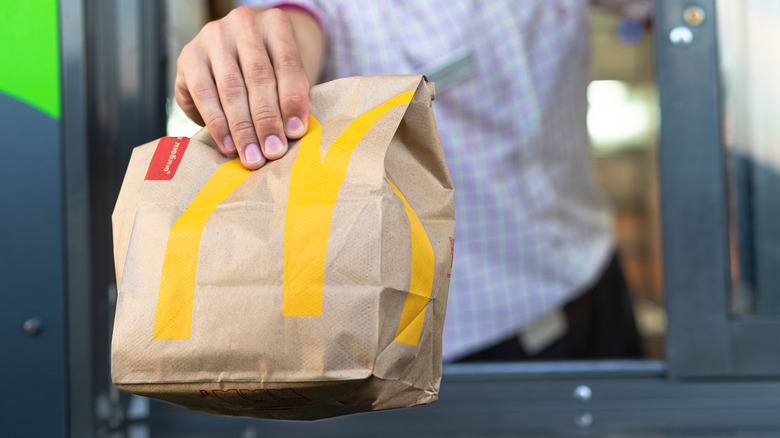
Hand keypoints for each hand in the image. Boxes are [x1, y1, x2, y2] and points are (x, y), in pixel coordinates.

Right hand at [175, 6, 322, 168]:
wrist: (235, 53)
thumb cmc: (269, 70)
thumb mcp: (285, 76)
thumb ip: (290, 98)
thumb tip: (291, 134)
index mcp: (275, 24)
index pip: (288, 64)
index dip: (293, 101)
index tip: (296, 132)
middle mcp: (243, 24)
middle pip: (258, 77)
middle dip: (267, 120)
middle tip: (273, 152)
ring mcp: (213, 37)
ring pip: (231, 88)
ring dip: (242, 128)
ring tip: (252, 156)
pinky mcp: (190, 56)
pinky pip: (204, 94)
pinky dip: (217, 124)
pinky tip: (228, 145)